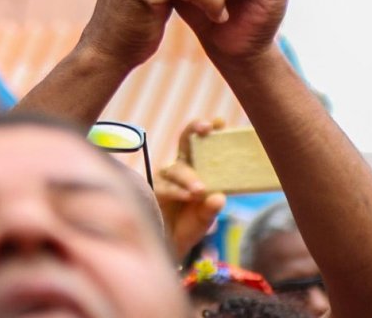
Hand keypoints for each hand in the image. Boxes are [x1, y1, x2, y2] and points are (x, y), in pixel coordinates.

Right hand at [156, 118, 227, 258]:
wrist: (169, 248)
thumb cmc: (189, 225)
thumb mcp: (205, 217)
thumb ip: (211, 208)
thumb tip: (219, 197)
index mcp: (195, 166)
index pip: (200, 142)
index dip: (207, 128)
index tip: (218, 121)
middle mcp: (179, 167)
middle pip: (185, 142)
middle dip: (194, 130)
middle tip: (207, 129)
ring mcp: (165, 178)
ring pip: (177, 169)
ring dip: (189, 177)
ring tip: (200, 190)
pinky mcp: (152, 191)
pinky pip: (164, 188)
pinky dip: (177, 191)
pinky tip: (187, 195)